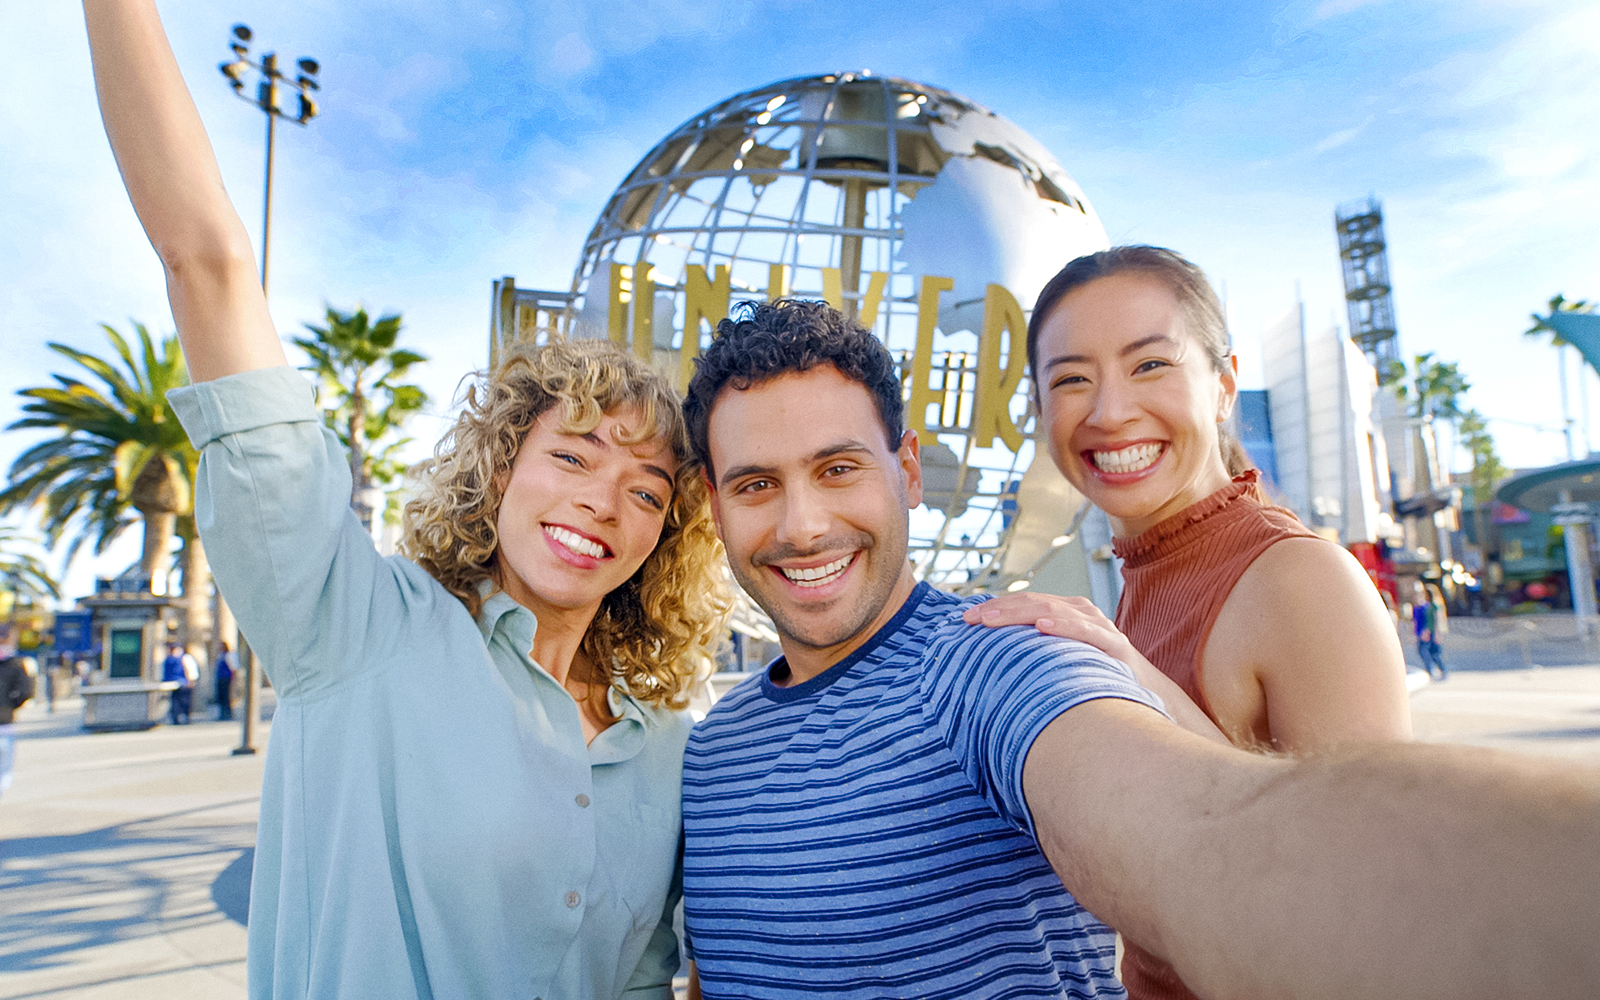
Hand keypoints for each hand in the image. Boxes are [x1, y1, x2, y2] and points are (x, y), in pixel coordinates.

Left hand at [964, 593, 1139, 666]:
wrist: (1144, 694)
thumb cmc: (1096, 677)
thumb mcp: (1061, 662)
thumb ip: (1034, 655)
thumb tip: (990, 664)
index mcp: (1066, 613)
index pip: (1024, 603)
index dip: (994, 608)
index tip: (965, 620)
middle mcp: (1081, 612)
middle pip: (1033, 602)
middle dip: (999, 609)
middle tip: (971, 619)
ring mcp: (1099, 625)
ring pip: (1053, 610)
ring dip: (1019, 614)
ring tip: (992, 620)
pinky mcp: (1114, 644)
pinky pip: (1086, 632)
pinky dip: (1063, 626)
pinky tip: (1042, 626)